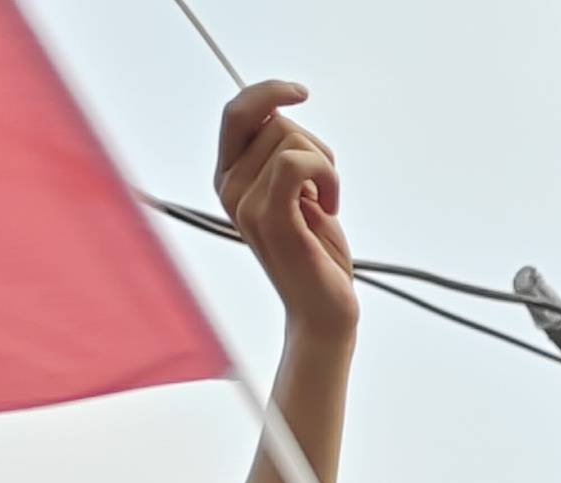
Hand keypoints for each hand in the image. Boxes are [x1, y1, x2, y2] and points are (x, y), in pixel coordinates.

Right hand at [215, 82, 354, 342]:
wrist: (323, 312)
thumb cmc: (317, 254)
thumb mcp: (298, 194)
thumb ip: (285, 157)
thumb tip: (281, 113)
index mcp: (229, 178)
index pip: (237, 113)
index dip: (267, 92)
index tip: (301, 92)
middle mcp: (229, 188)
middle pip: (275, 122)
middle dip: (315, 146)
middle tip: (325, 187)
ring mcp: (246, 204)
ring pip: (293, 141)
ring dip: (326, 167)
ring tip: (326, 204)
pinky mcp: (272, 218)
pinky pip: (297, 163)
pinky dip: (326, 175)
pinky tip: (331, 205)